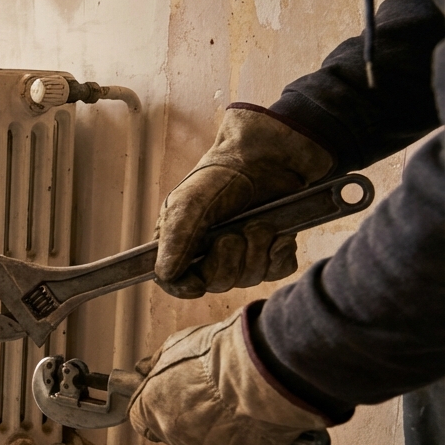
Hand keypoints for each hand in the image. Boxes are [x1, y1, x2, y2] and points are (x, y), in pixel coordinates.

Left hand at [128, 302, 328, 444]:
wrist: (263, 371)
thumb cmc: (219, 354)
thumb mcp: (176, 345)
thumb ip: (156, 363)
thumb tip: (142, 369)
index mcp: (150, 408)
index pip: (141, 418)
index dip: (156, 406)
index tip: (170, 397)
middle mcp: (173, 436)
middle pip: (176, 431)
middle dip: (191, 416)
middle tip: (215, 394)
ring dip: (220, 429)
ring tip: (241, 403)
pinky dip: (251, 443)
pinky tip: (259, 421)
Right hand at [155, 106, 333, 297]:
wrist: (268, 157)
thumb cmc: (222, 175)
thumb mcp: (190, 202)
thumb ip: (175, 238)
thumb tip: (164, 274)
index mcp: (182, 243)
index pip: (176, 282)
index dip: (185, 287)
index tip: (197, 284)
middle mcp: (211, 253)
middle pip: (218, 283)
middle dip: (229, 259)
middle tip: (233, 233)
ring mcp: (244, 254)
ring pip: (250, 278)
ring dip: (257, 249)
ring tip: (258, 221)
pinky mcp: (273, 252)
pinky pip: (278, 270)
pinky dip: (279, 252)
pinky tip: (278, 232)